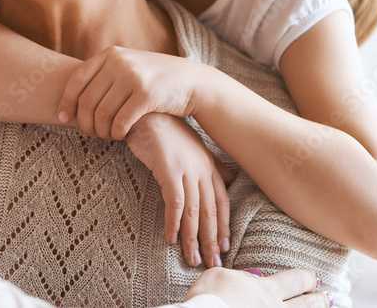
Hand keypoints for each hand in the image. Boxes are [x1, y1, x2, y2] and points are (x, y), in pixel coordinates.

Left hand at [58, 46, 210, 139]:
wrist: (192, 81)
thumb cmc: (154, 79)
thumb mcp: (127, 66)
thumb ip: (104, 73)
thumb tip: (68, 95)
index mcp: (110, 54)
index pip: (76, 80)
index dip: (66, 101)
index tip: (63, 118)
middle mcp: (119, 62)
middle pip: (87, 101)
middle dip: (85, 123)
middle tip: (91, 134)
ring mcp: (133, 77)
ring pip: (102, 114)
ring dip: (101, 131)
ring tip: (107, 136)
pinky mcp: (146, 95)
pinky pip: (120, 122)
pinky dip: (116, 134)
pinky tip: (121, 136)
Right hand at [125, 113, 231, 267]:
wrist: (146, 111)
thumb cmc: (166, 130)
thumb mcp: (192, 148)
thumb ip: (210, 166)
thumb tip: (230, 180)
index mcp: (209, 165)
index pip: (222, 202)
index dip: (223, 226)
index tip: (224, 247)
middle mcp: (201, 169)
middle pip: (211, 211)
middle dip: (212, 240)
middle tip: (213, 264)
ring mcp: (186, 170)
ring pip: (195, 212)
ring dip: (193, 239)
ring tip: (192, 259)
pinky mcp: (169, 170)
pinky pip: (175, 203)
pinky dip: (174, 223)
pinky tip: (170, 239)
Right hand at [186, 268, 326, 306]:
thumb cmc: (207, 299)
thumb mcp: (218, 276)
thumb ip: (240, 277)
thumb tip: (254, 279)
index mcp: (264, 290)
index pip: (294, 280)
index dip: (305, 278)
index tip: (312, 276)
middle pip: (306, 304)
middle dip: (318, 299)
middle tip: (326, 295)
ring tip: (326, 307)